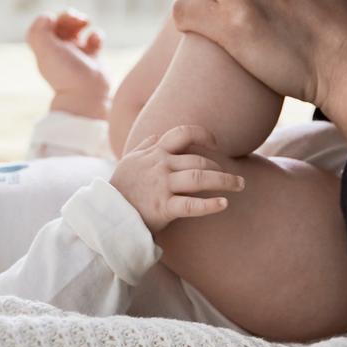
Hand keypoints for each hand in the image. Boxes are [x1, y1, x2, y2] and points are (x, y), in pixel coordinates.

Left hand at [27, 10, 112, 120]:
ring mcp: (76, 55)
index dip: (49, 18)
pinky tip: (95, 41)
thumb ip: (39, 31)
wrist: (87, 95)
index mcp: (45, 50)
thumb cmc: (66, 73)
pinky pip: (94, 39)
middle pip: (60, 25)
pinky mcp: (93, 58)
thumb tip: (47, 16)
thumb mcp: (46, 51)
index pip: (43, 26)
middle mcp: (59, 52)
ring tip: (85, 22)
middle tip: (77, 18)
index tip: (55, 20)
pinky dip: (96, 35)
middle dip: (68, 16)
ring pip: (77, 29)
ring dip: (81, 21)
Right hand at [110, 125, 244, 232]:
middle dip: (221, 168)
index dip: (203, 134)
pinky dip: (210, 205)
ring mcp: (162, 186)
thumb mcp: (129, 162)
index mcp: (155, 154)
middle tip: (236, 179)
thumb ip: (144, 147)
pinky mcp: (163, 207)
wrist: (107, 213)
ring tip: (240, 185)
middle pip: (199, 160)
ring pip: (200, 178)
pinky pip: (191, 205)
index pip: (182, 134)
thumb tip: (156, 136)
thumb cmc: (120, 188)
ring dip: (225, 181)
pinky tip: (223, 204)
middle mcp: (160, 166)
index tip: (216, 144)